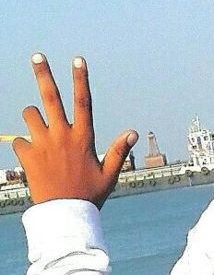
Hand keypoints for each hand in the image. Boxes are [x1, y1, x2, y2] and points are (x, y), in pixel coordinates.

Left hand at [13, 53, 137, 208]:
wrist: (64, 217)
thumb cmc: (89, 196)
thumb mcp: (109, 174)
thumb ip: (118, 151)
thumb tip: (133, 132)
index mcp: (84, 136)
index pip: (83, 101)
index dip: (80, 79)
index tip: (78, 60)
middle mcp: (62, 135)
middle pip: (50, 97)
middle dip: (43, 74)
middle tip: (37, 56)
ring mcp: (43, 144)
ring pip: (30, 115)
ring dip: (32, 116)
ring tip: (39, 128)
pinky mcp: (28, 156)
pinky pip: (19, 141)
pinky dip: (24, 145)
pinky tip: (32, 158)